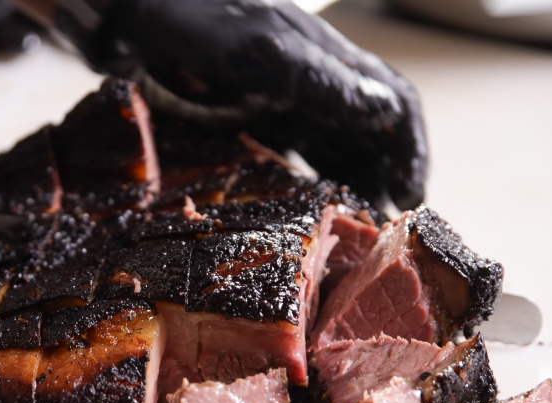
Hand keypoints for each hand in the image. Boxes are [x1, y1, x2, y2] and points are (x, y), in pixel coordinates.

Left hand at [41, 0, 427, 208]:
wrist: (139, 19)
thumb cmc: (200, 27)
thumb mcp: (264, 55)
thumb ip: (322, 83)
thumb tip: (384, 115)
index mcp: (330, 63)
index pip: (393, 105)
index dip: (411, 151)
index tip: (412, 197)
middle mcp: (314, 86)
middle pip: (369, 136)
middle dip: (384, 180)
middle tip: (384, 232)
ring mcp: (283, 104)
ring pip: (333, 150)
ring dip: (350, 187)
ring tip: (354, 232)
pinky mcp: (252, 120)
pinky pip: (293, 157)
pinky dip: (306, 186)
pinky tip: (304, 214)